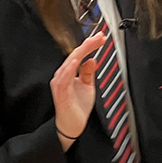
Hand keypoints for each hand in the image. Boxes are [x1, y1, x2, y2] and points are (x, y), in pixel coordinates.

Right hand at [51, 32, 105, 149]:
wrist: (73, 126)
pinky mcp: (60, 92)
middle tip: (99, 36)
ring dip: (80, 53)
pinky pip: (63, 78)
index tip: (101, 38)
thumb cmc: (77, 107)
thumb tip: (92, 59)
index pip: (80, 54)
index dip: (90, 45)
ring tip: (89, 44)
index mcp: (69, 73)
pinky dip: (69, 68)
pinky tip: (76, 61)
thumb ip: (88, 73)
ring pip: (69, 63)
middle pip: (75, 55)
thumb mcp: (87, 86)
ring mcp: (60, 83)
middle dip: (88, 45)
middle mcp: (63, 75)